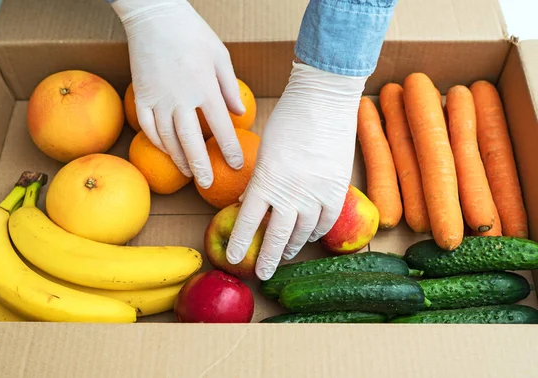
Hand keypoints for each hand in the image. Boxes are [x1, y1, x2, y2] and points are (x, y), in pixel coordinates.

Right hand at [111, 0, 244, 187]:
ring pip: (168, 139)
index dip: (230, 149)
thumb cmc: (192, 33)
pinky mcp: (141, 96)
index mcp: (205, 88)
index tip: (236, 165)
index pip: (221, 128)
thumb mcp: (220, 56)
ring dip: (179, 159)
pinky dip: (158, 144)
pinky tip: (167, 152)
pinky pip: (148, 128)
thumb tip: (239, 114)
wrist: (154, 16)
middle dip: (201, 167)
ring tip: (189, 173)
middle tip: (208, 184)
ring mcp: (158, 99)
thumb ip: (230, 87)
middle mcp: (181, 99)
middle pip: (191, 142)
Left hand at [225, 62, 366, 279]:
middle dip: (267, 259)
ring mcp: (315, 194)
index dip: (240, 243)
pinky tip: (308, 237)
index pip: (248, 221)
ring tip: (284, 255)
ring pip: (302, 233)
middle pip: (276, 236)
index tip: (234, 258)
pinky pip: (326, 222)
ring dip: (291, 247)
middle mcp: (289, 193)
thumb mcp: (265, 151)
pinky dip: (316, 233)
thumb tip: (250, 202)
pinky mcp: (336, 190)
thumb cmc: (288, 120)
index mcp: (265, 181)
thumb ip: (258, 180)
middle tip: (262, 274)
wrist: (324, 102)